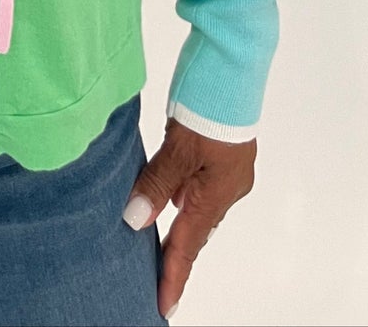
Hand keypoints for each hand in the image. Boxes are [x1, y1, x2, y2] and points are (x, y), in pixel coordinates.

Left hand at [122, 118, 255, 318]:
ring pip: (197, 204)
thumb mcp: (177, 146)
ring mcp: (228, 170)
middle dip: (176, 251)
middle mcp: (227, 188)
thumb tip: (136, 220)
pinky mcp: (224, 152)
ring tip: (152, 233)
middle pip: (196, 229)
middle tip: (154, 276)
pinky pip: (199, 183)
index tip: (163, 307)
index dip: (173, 277)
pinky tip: (165, 189)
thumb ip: (156, 184)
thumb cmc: (208, 103)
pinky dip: (182, 192)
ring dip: (177, 219)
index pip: (189, 246)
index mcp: (217, 194)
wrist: (231, 66)